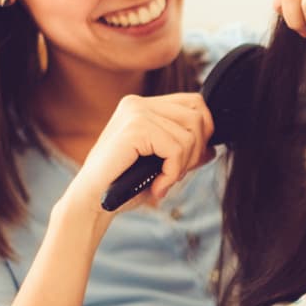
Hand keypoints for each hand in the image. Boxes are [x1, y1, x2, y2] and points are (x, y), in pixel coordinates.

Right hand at [62, 91, 214, 215]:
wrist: (92, 202)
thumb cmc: (124, 184)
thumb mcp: (161, 164)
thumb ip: (186, 151)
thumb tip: (213, 147)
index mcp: (143, 106)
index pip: (194, 103)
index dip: (204, 131)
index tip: (191, 159)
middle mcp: (138, 103)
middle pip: (197, 117)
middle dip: (195, 151)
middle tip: (174, 175)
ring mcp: (135, 112)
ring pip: (189, 135)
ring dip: (182, 166)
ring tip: (162, 181)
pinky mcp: (134, 128)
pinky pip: (176, 149)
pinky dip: (172, 173)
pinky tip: (157, 186)